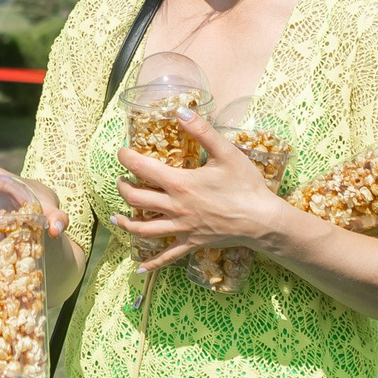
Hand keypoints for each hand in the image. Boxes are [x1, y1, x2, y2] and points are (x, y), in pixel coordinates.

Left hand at [111, 110, 306, 274]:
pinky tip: (139, 268)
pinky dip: (152, 263)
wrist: (262, 219)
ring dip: (127, 223)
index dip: (127, 158)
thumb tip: (181, 110)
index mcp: (180, 183)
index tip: (121, 152)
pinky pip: (167, 256)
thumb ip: (202, 131)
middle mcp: (175, 207)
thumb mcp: (226, 152)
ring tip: (116, 218)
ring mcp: (182, 228)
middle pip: (137, 199)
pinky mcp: (191, 243)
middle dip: (123, 188)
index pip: (143, 168)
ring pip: (144, 229)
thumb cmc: (245, 185)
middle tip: (121, 181)